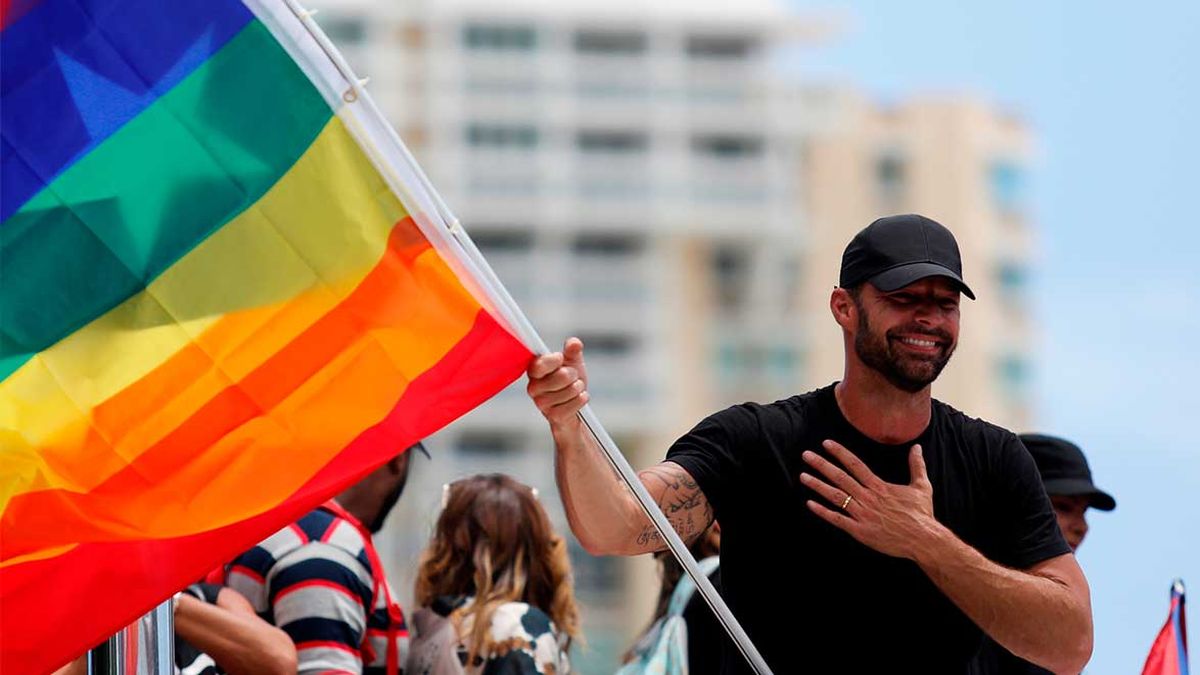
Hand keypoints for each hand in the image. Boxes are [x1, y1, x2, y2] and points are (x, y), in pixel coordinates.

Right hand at [526, 338, 588, 428]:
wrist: (574, 407)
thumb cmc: (570, 382)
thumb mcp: (572, 363)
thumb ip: (572, 350)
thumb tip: (574, 343)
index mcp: (534, 372)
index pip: (539, 365)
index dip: (554, 360)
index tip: (561, 359)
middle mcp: (534, 388)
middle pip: (562, 376)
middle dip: (574, 375)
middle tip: (572, 378)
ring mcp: (542, 404)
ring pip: (571, 390)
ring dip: (579, 388)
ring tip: (575, 389)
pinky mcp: (553, 416)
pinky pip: (576, 403)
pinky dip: (582, 399)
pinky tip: (579, 398)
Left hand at [799, 440, 945, 559]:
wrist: (924, 540)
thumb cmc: (922, 514)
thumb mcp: (921, 486)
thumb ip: (916, 465)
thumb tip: (916, 447)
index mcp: (879, 486)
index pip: (855, 465)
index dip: (839, 453)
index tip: (826, 444)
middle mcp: (868, 498)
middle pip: (840, 478)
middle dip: (821, 465)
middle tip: (806, 455)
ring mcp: (863, 514)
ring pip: (836, 497)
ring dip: (818, 486)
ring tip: (803, 476)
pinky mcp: (860, 531)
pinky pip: (838, 519)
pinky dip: (823, 512)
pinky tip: (810, 504)